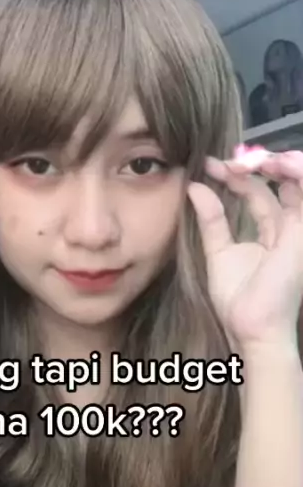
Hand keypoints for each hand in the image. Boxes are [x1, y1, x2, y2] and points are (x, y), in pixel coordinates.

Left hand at [187, 150, 302, 347]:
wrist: (251, 327)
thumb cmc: (238, 300)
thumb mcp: (218, 251)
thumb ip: (211, 220)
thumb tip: (195, 187)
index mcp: (272, 233)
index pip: (259, 193)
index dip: (237, 176)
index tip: (210, 166)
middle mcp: (289, 227)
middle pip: (282, 182)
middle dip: (257, 164)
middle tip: (230, 159)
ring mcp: (299, 229)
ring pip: (299, 181)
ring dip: (278, 162)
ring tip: (249, 158)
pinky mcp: (302, 232)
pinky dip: (295, 172)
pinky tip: (273, 162)